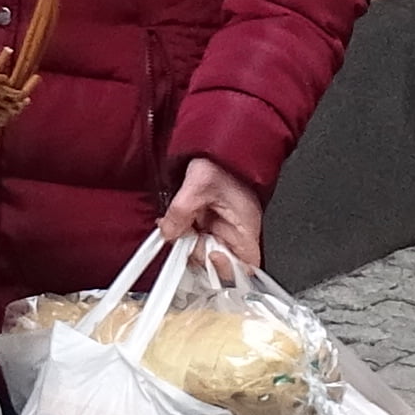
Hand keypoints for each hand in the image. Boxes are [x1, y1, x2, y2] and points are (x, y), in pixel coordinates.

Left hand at [160, 157, 268, 272]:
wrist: (216, 145)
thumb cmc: (223, 161)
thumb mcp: (198, 183)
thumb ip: (181, 211)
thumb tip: (168, 232)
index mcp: (245, 226)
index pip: (245, 266)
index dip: (227, 268)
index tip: (208, 254)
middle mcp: (235, 232)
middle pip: (217, 263)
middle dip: (197, 252)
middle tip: (184, 235)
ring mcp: (220, 229)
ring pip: (201, 251)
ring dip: (186, 242)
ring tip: (178, 223)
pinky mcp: (207, 224)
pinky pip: (193, 238)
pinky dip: (182, 233)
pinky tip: (175, 222)